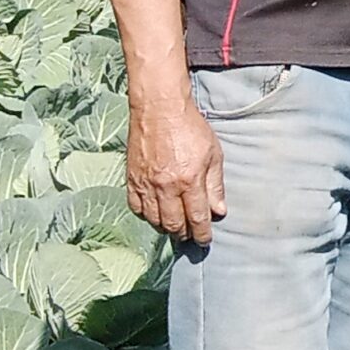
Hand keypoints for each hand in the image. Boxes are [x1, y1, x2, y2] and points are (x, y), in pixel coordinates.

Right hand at [128, 98, 225, 241]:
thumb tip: (218, 211)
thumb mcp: (213, 154)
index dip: (202, 233)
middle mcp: (165, 187)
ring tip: (175, 226)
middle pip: (173, 224)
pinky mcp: (131, 179)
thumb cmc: (190, 128)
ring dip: (165, 227)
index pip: (196, 218)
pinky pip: (136, 207)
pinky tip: (155, 213)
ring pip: (154, 219)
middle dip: (183, 233)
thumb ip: (215, 185)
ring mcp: (146, 184)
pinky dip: (146, 215)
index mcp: (189, 180)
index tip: (205, 240)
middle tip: (190, 235)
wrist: (159, 109)